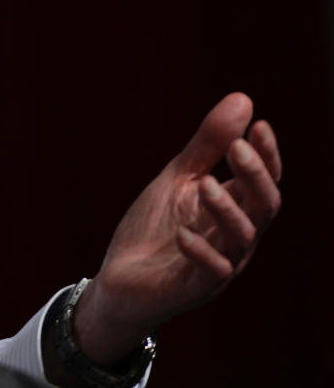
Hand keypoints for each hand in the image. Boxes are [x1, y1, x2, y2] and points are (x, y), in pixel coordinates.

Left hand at [73, 92, 281, 363]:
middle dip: (255, 176)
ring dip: (227, 210)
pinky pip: (210, 273)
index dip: (267, 156)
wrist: (119, 280)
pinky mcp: (194, 288)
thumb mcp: (177, 179)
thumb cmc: (153, 229)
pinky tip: (182, 234)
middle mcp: (235, 238)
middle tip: (237, 147)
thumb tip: (243, 99)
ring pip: (241, 238)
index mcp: (234, 209)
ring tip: (205, 184)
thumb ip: (206, 145)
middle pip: (263, 207)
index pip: (264, 181)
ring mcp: (218, 264)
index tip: (259, 125)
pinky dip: (200, 252)